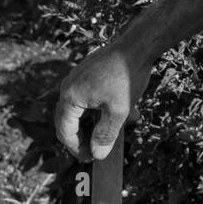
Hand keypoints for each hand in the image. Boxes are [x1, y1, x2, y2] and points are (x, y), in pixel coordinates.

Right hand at [55, 41, 152, 161]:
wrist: (137, 44)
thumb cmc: (127, 76)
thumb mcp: (118, 110)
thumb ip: (105, 134)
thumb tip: (97, 155)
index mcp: (70, 97)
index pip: (64, 131)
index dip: (76, 148)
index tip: (89, 159)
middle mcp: (69, 86)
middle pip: (71, 120)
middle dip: (86, 136)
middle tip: (99, 150)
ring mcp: (78, 78)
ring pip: (84, 108)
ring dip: (99, 121)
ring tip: (121, 129)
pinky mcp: (90, 72)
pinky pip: (91, 96)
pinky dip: (104, 107)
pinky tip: (127, 111)